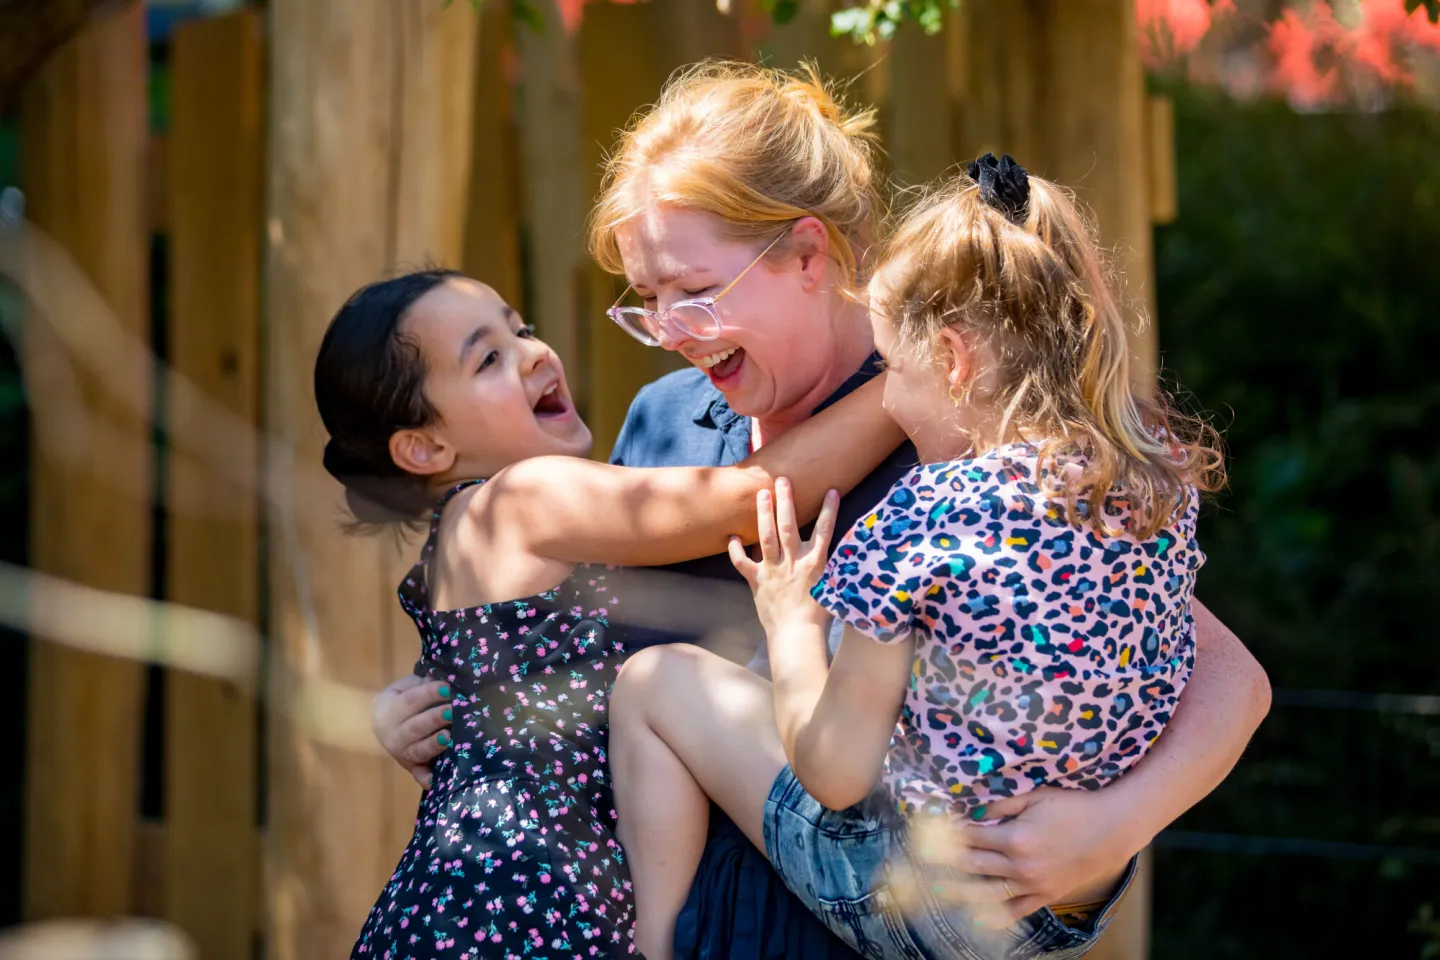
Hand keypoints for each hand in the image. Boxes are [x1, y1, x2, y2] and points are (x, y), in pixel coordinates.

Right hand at [372, 673, 453, 789]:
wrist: (385, 723)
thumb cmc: (404, 699)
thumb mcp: (406, 687)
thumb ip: (422, 683)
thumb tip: (443, 678)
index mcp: (389, 710)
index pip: (410, 701)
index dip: (428, 694)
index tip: (448, 687)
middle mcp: (393, 734)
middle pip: (415, 727)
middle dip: (435, 719)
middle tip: (454, 710)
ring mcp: (403, 753)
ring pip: (418, 750)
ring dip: (433, 745)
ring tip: (449, 736)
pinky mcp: (413, 767)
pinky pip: (419, 775)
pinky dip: (426, 778)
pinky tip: (435, 780)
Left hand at [728, 479, 836, 634]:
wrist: (796, 636)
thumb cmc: (817, 616)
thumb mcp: (831, 588)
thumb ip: (828, 568)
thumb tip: (834, 552)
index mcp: (815, 564)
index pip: (825, 531)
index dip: (829, 510)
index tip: (831, 490)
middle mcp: (793, 563)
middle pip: (789, 526)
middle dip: (786, 501)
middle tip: (782, 480)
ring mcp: (773, 571)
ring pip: (766, 537)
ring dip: (763, 514)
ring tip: (762, 494)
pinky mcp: (757, 581)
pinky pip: (742, 563)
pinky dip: (735, 550)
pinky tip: (732, 535)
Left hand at [944, 786, 1143, 924]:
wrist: (1113, 829)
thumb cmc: (1074, 806)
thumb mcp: (1036, 796)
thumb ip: (1001, 805)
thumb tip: (972, 812)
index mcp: (1016, 838)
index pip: (972, 837)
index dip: (950, 833)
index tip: (933, 829)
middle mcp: (1021, 865)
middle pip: (973, 865)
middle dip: (947, 861)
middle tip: (923, 858)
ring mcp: (1034, 884)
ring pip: (988, 892)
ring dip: (961, 891)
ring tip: (939, 889)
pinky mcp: (1047, 895)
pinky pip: (1017, 911)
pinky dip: (996, 916)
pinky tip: (977, 918)